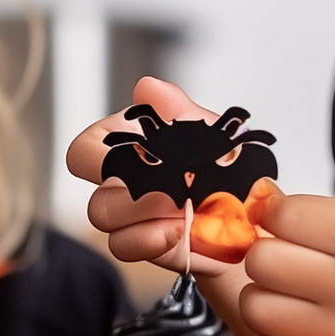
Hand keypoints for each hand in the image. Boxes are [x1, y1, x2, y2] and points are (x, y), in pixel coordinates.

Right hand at [65, 76, 236, 276]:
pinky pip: (127, 247)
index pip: (84, 151)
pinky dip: (152, 241)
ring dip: (143, 219)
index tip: (134, 156)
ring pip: (108, 226)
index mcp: (125, 149)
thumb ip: (174, 108)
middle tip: (169, 191)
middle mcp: (121, 185)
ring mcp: (132, 220)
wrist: (250, 208)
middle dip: (130, 196)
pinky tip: (180, 230)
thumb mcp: (205, 129)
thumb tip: (147, 88)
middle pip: (95, 198)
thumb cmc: (222, 164)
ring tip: (180, 211)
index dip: (97, 156)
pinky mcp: (147, 245)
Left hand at [239, 189, 334, 335]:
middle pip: (260, 260)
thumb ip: (321, 211)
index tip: (286, 222)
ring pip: (253, 305)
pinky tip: (300, 326)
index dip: (275, 214)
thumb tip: (257, 206)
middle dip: (269, 253)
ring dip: (266, 295)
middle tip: (293, 260)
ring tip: (297, 294)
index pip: (282, 216)